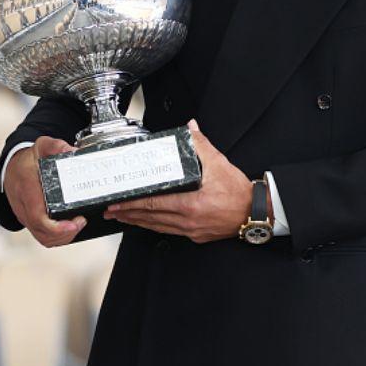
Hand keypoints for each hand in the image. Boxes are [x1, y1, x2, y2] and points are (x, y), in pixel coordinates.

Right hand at [4, 136, 85, 246]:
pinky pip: (41, 236)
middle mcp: (23, 205)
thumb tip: (72, 151)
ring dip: (62, 237)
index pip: (37, 216)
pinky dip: (56, 237)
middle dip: (64, 233)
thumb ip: (56, 146)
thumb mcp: (42, 146)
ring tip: (78, 225)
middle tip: (81, 221)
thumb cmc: (29, 158)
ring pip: (41, 237)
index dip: (56, 226)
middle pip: (41, 231)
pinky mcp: (28, 220)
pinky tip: (69, 229)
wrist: (11, 166)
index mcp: (27, 187)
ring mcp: (24, 214)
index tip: (74, 223)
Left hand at [104, 120, 250, 243]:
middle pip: (151, 218)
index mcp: (191, 204)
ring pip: (157, 227)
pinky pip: (169, 231)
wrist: (255, 212)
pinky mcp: (196, 236)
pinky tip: (148, 223)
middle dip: (128, 214)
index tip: (117, 202)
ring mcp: (191, 231)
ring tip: (122, 217)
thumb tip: (191, 128)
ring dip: (138, 222)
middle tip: (110, 210)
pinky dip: (155, 226)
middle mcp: (188, 220)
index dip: (132, 204)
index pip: (154, 204)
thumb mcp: (220, 164)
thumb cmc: (238, 192)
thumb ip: (201, 145)